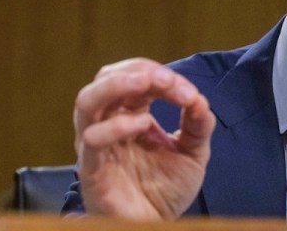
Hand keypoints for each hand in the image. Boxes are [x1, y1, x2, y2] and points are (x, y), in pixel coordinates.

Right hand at [73, 58, 215, 218]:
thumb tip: (200, 99)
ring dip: (114, 85)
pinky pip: (91, 141)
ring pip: (86, 102)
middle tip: (166, 81)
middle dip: (138, 71)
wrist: (156, 227)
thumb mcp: (194, 153)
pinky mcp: (91, 169)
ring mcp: (97, 145)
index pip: (139, 78)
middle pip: (106, 78)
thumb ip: (199, 125)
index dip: (162, 76)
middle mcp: (109, 123)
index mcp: (132, 114)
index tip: (189, 94)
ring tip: (144, 83)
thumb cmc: (166, 189)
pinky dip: (115, 126)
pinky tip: (142, 125)